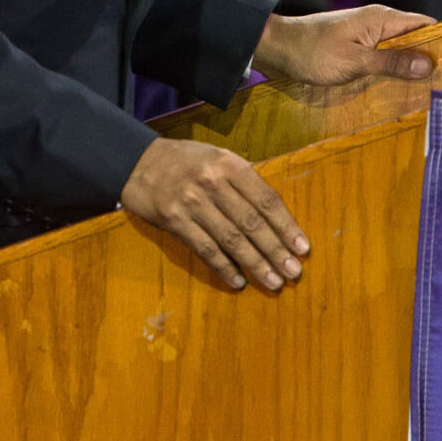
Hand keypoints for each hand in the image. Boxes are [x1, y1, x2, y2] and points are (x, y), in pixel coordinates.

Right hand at [120, 138, 307, 291]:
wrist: (138, 162)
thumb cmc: (186, 161)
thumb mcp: (217, 159)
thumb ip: (243, 182)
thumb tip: (276, 217)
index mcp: (229, 164)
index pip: (265, 199)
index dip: (286, 226)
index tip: (303, 248)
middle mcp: (211, 182)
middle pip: (251, 222)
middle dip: (276, 250)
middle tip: (294, 272)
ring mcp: (191, 202)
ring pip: (231, 239)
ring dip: (255, 263)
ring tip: (274, 281)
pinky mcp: (173, 220)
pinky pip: (204, 248)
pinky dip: (223, 267)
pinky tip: (238, 281)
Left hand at [253, 4, 437, 87]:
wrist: (275, 49)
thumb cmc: (311, 51)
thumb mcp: (354, 61)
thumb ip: (391, 63)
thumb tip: (428, 64)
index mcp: (382, 19)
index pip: (426, 26)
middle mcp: (378, 25)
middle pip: (415, 42)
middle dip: (429, 62)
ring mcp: (366, 38)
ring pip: (398, 54)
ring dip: (409, 72)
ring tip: (428, 96)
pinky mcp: (354, 52)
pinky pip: (381, 62)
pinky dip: (391, 75)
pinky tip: (397, 94)